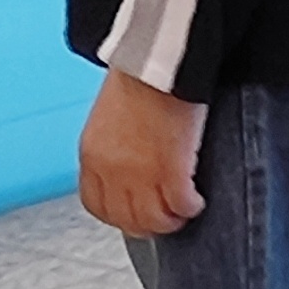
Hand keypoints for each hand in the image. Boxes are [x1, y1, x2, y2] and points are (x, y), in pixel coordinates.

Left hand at [77, 68, 207, 236]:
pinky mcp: (171, 172)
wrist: (157, 64)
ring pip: (155, 220)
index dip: (118, 214)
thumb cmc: (139, 78)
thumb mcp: (110, 118)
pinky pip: (182, 206)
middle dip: (148, 223)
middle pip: (127, 219)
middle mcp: (112, 171)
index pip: (97, 204)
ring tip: (184, 210)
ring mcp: (140, 175)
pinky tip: (197, 199)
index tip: (133, 212)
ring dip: (172, 219)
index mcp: (92, 155)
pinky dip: (191, 207)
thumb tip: (131, 163)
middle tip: (164, 216)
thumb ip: (114, 147)